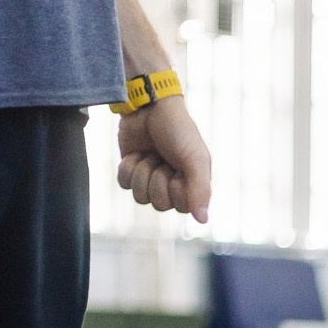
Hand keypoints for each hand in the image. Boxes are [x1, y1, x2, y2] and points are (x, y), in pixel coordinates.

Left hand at [117, 96, 211, 221]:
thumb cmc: (178, 131)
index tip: (179, 169)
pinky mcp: (131, 169)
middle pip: (159, 204)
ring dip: (142, 171)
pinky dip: (128, 167)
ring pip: (139, 197)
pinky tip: (137, 153)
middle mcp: (172, 185)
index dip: (176, 190)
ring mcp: (150, 178)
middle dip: (157, 178)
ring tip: (150, 154)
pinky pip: (124, 184)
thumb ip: (200, 190)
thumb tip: (203, 221)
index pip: (181, 207)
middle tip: (162, 159)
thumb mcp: (195, 159)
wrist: (149, 106)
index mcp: (192, 184)